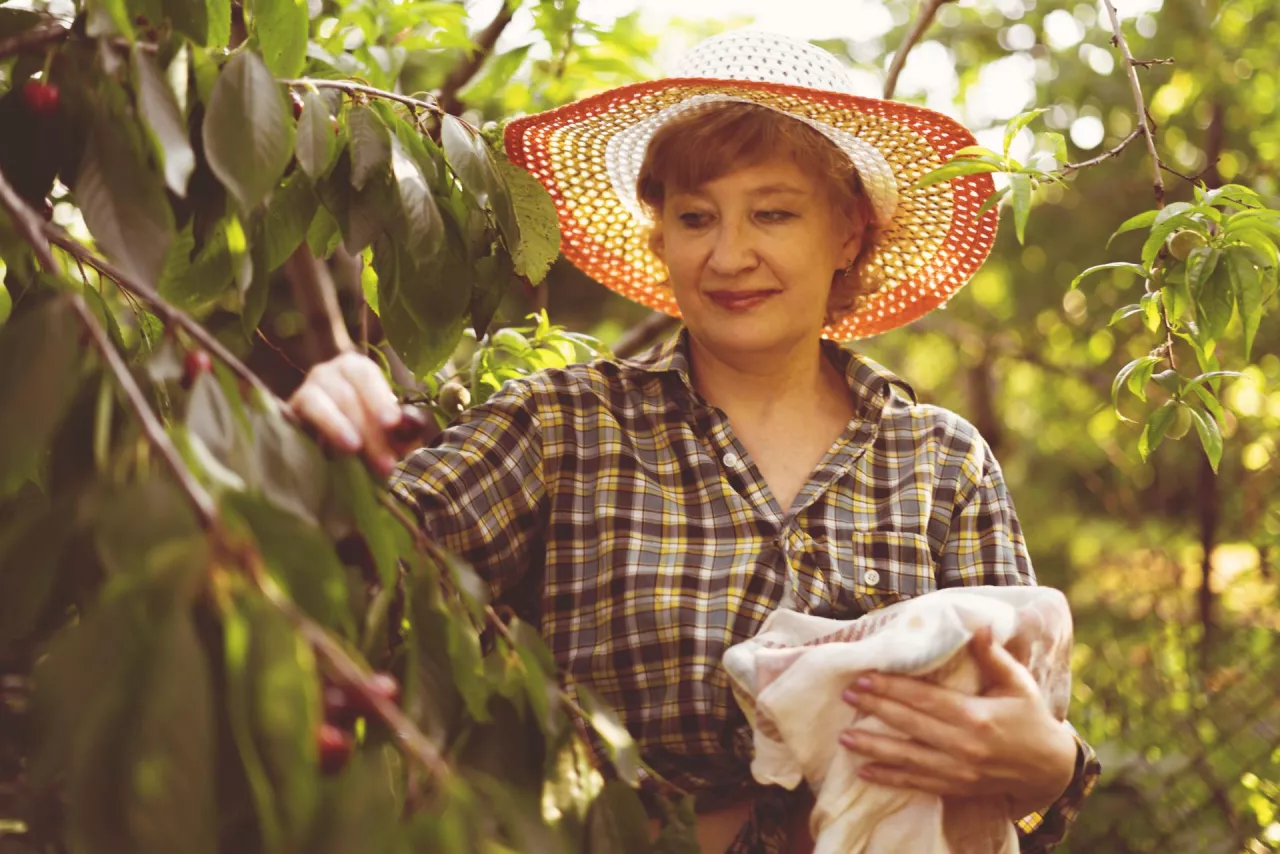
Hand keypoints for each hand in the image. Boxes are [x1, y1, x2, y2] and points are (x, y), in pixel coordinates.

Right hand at [288, 352, 417, 476]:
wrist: (325, 442)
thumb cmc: (366, 430)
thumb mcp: (387, 429)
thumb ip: (401, 431)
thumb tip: (412, 433)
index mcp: (356, 369)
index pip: (366, 375)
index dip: (378, 397)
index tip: (392, 423)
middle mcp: (329, 373)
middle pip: (347, 395)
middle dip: (368, 430)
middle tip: (384, 463)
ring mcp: (306, 390)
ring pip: (319, 403)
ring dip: (338, 428)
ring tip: (352, 450)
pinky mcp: (289, 411)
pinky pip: (297, 417)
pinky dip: (312, 433)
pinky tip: (326, 451)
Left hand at [838, 626, 1077, 817]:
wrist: (1049, 768)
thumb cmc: (1031, 718)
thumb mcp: (1018, 683)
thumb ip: (993, 656)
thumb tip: (977, 626)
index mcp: (977, 717)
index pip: (925, 699)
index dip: (892, 689)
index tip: (864, 678)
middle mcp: (964, 746)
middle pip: (910, 725)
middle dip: (875, 710)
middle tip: (846, 696)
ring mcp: (959, 771)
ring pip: (907, 758)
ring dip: (873, 748)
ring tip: (844, 738)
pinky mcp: (957, 788)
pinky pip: (917, 784)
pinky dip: (890, 779)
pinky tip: (865, 772)